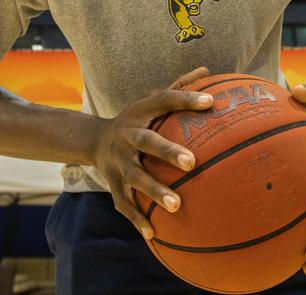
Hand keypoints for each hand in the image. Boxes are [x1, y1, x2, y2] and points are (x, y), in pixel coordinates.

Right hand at [92, 66, 212, 239]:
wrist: (94, 141)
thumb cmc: (137, 119)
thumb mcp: (152, 100)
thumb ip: (179, 87)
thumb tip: (207, 70)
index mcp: (140, 112)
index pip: (165, 100)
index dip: (186, 99)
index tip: (211, 102)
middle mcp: (127, 135)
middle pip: (147, 142)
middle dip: (168, 151)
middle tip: (192, 162)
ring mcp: (118, 162)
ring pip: (135, 177)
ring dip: (154, 191)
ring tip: (177, 205)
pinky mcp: (113, 184)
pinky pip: (125, 204)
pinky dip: (138, 220)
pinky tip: (154, 235)